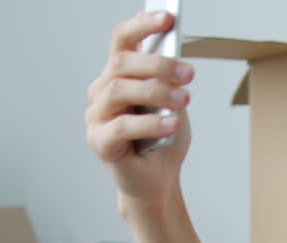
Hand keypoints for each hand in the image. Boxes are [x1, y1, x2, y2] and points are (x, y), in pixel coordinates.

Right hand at [86, 10, 194, 206]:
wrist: (158, 181)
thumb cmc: (164, 139)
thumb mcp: (173, 101)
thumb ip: (169, 75)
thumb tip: (171, 47)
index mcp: (118, 74)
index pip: (122, 39)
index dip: (142, 25)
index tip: (167, 17)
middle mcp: (102, 90)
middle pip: (122, 62)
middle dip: (159, 64)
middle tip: (190, 74)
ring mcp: (96, 115)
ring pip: (119, 90)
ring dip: (156, 91)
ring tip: (184, 100)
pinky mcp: (99, 141)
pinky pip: (122, 126)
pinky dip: (151, 122)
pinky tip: (173, 123)